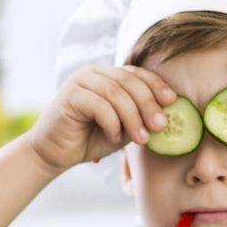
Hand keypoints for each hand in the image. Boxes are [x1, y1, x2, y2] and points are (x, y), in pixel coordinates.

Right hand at [28, 65, 176, 172]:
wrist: (54, 154)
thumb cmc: (88, 140)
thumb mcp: (122, 127)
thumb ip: (139, 117)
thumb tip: (167, 114)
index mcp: (106, 75)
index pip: (136, 73)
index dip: (156, 85)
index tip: (172, 101)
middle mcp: (93, 73)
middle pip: (129, 81)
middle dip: (148, 104)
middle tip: (161, 126)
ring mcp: (79, 82)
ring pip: (116, 93)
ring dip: (133, 117)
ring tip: (141, 138)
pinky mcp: (69, 95)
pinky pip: (99, 105)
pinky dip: (112, 123)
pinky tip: (114, 138)